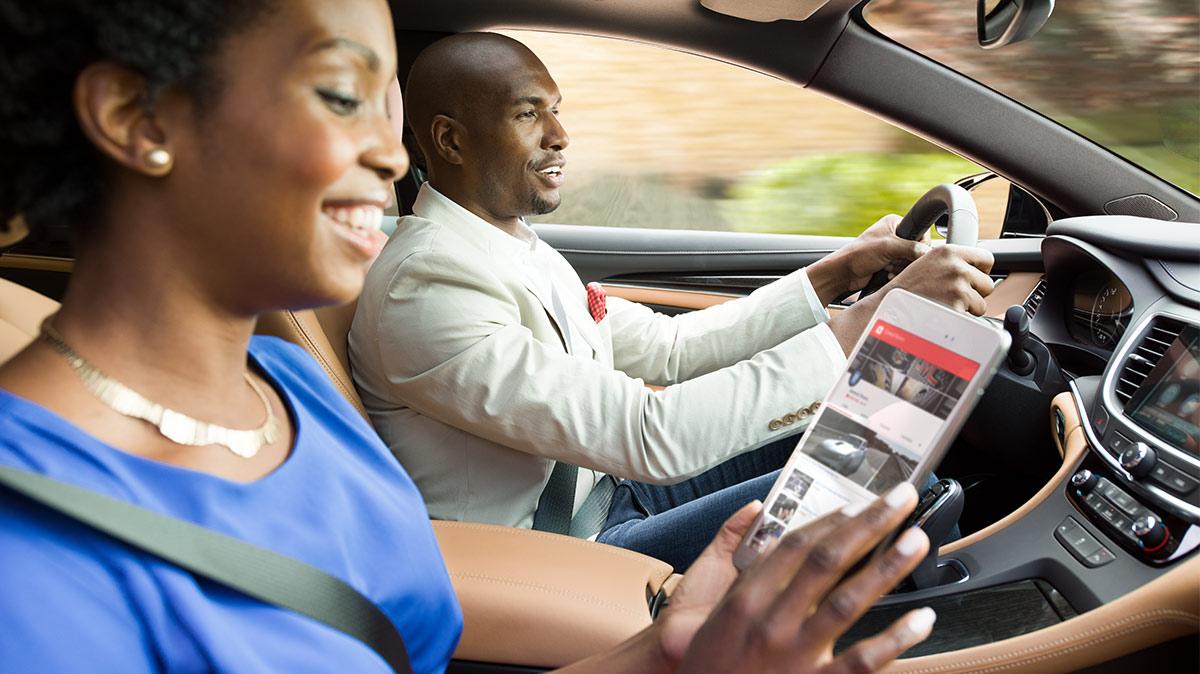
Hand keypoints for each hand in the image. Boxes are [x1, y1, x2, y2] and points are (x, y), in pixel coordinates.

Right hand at [655, 484, 934, 673]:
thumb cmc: (712, 663)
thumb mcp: (716, 611)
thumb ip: (741, 565)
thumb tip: (758, 511)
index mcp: (745, 599)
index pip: (794, 546)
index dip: (831, 520)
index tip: (861, 502)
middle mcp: (771, 622)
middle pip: (826, 561)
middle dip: (869, 525)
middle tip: (901, 498)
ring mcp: (795, 655)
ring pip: (847, 603)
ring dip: (887, 568)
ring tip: (917, 540)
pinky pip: (862, 662)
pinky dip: (895, 639)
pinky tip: (922, 619)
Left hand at [808, 214, 931, 304]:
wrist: (844, 273)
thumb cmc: (859, 255)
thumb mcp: (887, 247)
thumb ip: (910, 248)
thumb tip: (927, 252)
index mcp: (894, 223)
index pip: (920, 232)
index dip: (919, 245)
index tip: (911, 253)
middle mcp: (893, 234)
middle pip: (916, 249)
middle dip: (906, 259)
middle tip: (893, 262)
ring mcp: (891, 249)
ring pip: (910, 261)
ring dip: (900, 268)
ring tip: (887, 268)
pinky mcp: (888, 262)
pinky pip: (902, 269)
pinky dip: (896, 273)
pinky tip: (885, 274)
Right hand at [880, 243, 994, 315]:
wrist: (889, 305)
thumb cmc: (907, 288)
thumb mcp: (929, 262)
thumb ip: (952, 262)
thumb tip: (977, 268)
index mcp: (949, 252)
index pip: (987, 258)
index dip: (981, 271)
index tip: (973, 278)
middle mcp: (956, 267)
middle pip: (987, 284)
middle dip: (974, 293)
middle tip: (953, 295)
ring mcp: (957, 287)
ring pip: (981, 303)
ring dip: (968, 308)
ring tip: (946, 305)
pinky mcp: (956, 307)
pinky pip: (972, 318)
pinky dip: (961, 319)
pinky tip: (944, 313)